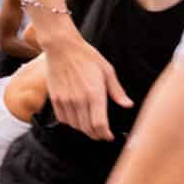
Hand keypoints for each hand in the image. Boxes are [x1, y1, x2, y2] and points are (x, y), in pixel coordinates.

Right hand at [39, 28, 131, 142]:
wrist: (62, 47)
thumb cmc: (86, 56)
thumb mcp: (107, 71)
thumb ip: (117, 91)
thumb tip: (128, 105)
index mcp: (94, 93)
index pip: (99, 124)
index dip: (105, 134)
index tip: (109, 136)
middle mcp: (79, 99)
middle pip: (87, 129)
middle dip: (96, 135)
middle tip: (102, 135)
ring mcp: (65, 100)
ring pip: (75, 126)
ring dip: (84, 130)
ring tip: (90, 127)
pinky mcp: (55, 99)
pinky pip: (63, 119)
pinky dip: (71, 123)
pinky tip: (77, 119)